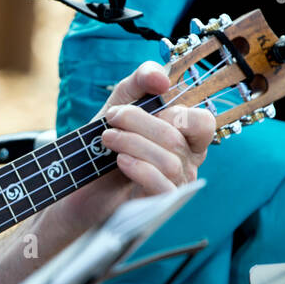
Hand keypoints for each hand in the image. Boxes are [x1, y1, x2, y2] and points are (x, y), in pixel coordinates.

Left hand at [49, 62, 214, 236]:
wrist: (80, 183)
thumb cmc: (108, 141)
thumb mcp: (122, 102)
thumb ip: (142, 80)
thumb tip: (162, 78)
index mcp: (185, 137)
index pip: (203, 123)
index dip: (179, 112)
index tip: (150, 105)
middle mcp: (186, 162)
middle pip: (177, 137)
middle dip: (140, 121)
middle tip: (113, 117)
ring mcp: (175, 185)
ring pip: (169, 161)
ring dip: (133, 142)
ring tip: (108, 138)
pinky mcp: (158, 204)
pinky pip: (161, 185)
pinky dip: (139, 168)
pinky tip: (119, 160)